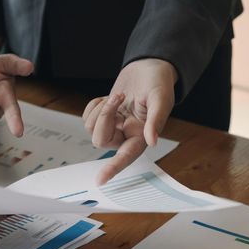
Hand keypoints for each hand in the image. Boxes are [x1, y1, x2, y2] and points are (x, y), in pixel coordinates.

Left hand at [83, 58, 176, 183]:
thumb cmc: (158, 83)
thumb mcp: (161, 99)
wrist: (148, 68)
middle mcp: (125, 134)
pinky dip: (94, 105)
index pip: (125, 156)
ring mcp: (113, 126)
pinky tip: (108, 98)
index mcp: (141, 136)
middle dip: (104, 117)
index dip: (113, 169)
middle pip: (101, 140)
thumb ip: (155, 121)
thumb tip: (152, 141)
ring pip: (91, 128)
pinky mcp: (103, 116)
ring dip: (100, 109)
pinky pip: (87, 117)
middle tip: (119, 96)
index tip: (101, 180)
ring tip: (118, 95)